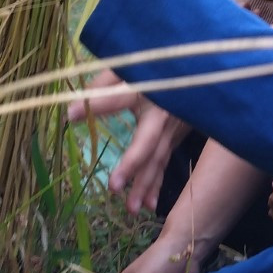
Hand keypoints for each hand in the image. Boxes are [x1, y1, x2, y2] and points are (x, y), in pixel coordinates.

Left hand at [68, 71, 191, 213]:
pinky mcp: (176, 137)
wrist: (201, 68)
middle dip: (132, 165)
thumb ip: (106, 80)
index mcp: (147, 89)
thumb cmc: (157, 64)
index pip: (118, 98)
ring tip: (131, 208)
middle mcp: (162, 113)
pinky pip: (164, 162)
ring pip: (158, 159)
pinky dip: (157, 184)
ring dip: (145, 185)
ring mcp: (172, 128)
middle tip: (114, 187)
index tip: (71, 114)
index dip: (97, 105)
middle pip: (147, 142)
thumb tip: (78, 100)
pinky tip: (148, 205)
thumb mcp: (131, 63)